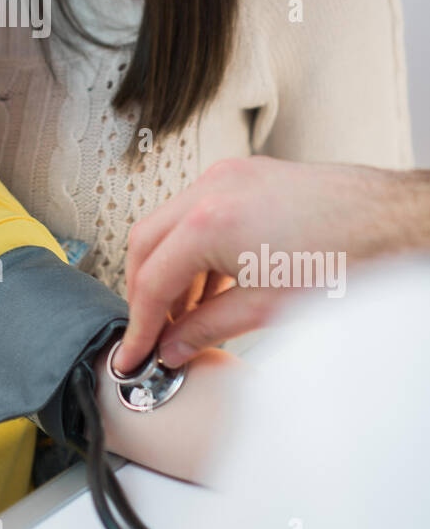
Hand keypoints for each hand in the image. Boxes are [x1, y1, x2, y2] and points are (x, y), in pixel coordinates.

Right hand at [114, 156, 419, 372]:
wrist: (392, 220)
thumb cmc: (347, 254)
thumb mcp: (268, 306)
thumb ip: (208, 328)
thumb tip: (175, 346)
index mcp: (210, 221)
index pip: (152, 279)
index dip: (139, 323)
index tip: (134, 353)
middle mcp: (211, 188)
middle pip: (146, 243)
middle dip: (144, 292)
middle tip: (151, 334)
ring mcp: (227, 176)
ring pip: (169, 225)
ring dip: (169, 270)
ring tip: (184, 317)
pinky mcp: (245, 176)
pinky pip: (197, 212)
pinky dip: (193, 249)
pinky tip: (209, 286)